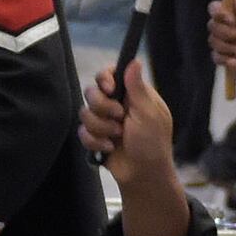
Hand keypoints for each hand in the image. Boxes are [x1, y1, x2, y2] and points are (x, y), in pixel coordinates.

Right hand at [84, 60, 187, 235]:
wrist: (143, 175)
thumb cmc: (152, 143)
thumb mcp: (148, 113)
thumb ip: (137, 87)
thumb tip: (135, 60)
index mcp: (132, 94)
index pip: (110, 74)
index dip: (104, 78)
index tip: (108, 87)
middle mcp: (116, 104)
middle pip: (92, 92)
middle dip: (102, 107)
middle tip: (119, 117)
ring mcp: (105, 121)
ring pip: (85, 113)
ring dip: (101, 127)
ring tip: (117, 137)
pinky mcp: (96, 137)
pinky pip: (82, 132)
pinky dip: (95, 142)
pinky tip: (109, 148)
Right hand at [206, 0, 235, 79]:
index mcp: (234, 15)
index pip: (215, 8)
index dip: (218, 12)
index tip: (231, 19)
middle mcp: (227, 28)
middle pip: (212, 25)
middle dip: (225, 32)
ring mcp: (226, 43)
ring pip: (212, 41)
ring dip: (226, 46)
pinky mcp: (226, 58)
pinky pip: (216, 57)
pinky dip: (224, 59)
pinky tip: (235, 61)